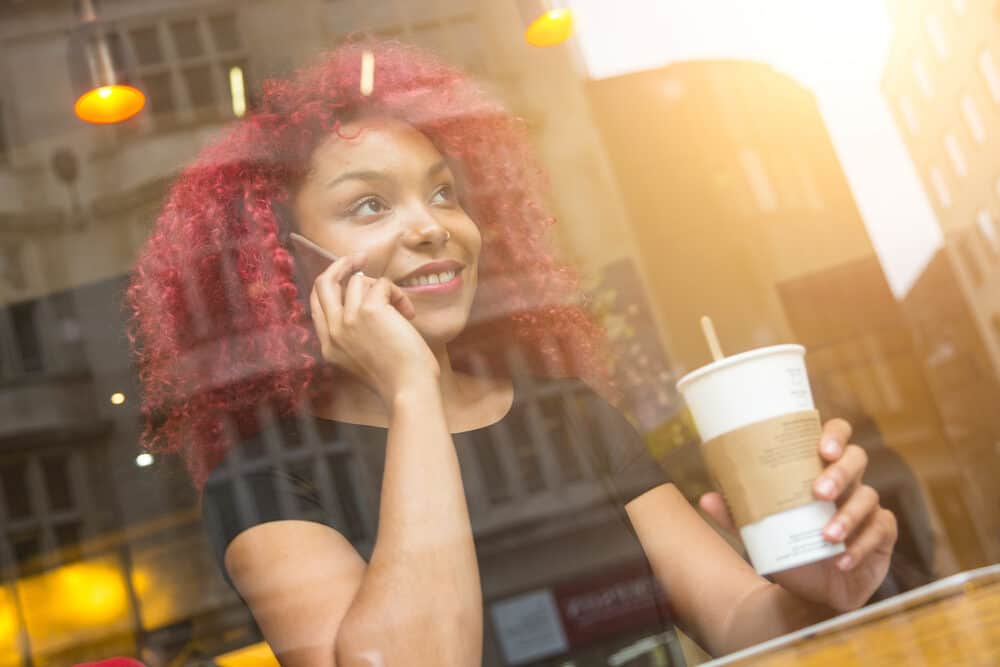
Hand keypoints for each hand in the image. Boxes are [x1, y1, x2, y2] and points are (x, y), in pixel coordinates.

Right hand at [309, 254, 439, 400]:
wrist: (408, 389)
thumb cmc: (396, 377)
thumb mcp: (363, 358)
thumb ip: (354, 333)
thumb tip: (365, 297)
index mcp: (328, 346)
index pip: (317, 303)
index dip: (331, 283)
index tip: (348, 272)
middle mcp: (332, 331)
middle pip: (323, 283)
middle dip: (341, 264)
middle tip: (361, 257)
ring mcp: (347, 320)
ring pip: (360, 280)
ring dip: (385, 290)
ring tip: (401, 312)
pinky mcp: (368, 310)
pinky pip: (383, 284)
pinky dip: (399, 295)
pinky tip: (408, 316)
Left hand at [699, 418, 897, 611]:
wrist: (809, 590)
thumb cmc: (787, 547)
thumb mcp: (760, 531)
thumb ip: (736, 514)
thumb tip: (706, 498)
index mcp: (819, 469)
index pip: (835, 436)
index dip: (834, 434)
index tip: (821, 448)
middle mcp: (848, 482)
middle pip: (856, 459)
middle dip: (839, 473)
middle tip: (819, 492)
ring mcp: (868, 506)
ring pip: (868, 497)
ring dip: (847, 517)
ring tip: (826, 537)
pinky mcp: (882, 534)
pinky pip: (880, 531)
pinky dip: (861, 546)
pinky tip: (842, 560)